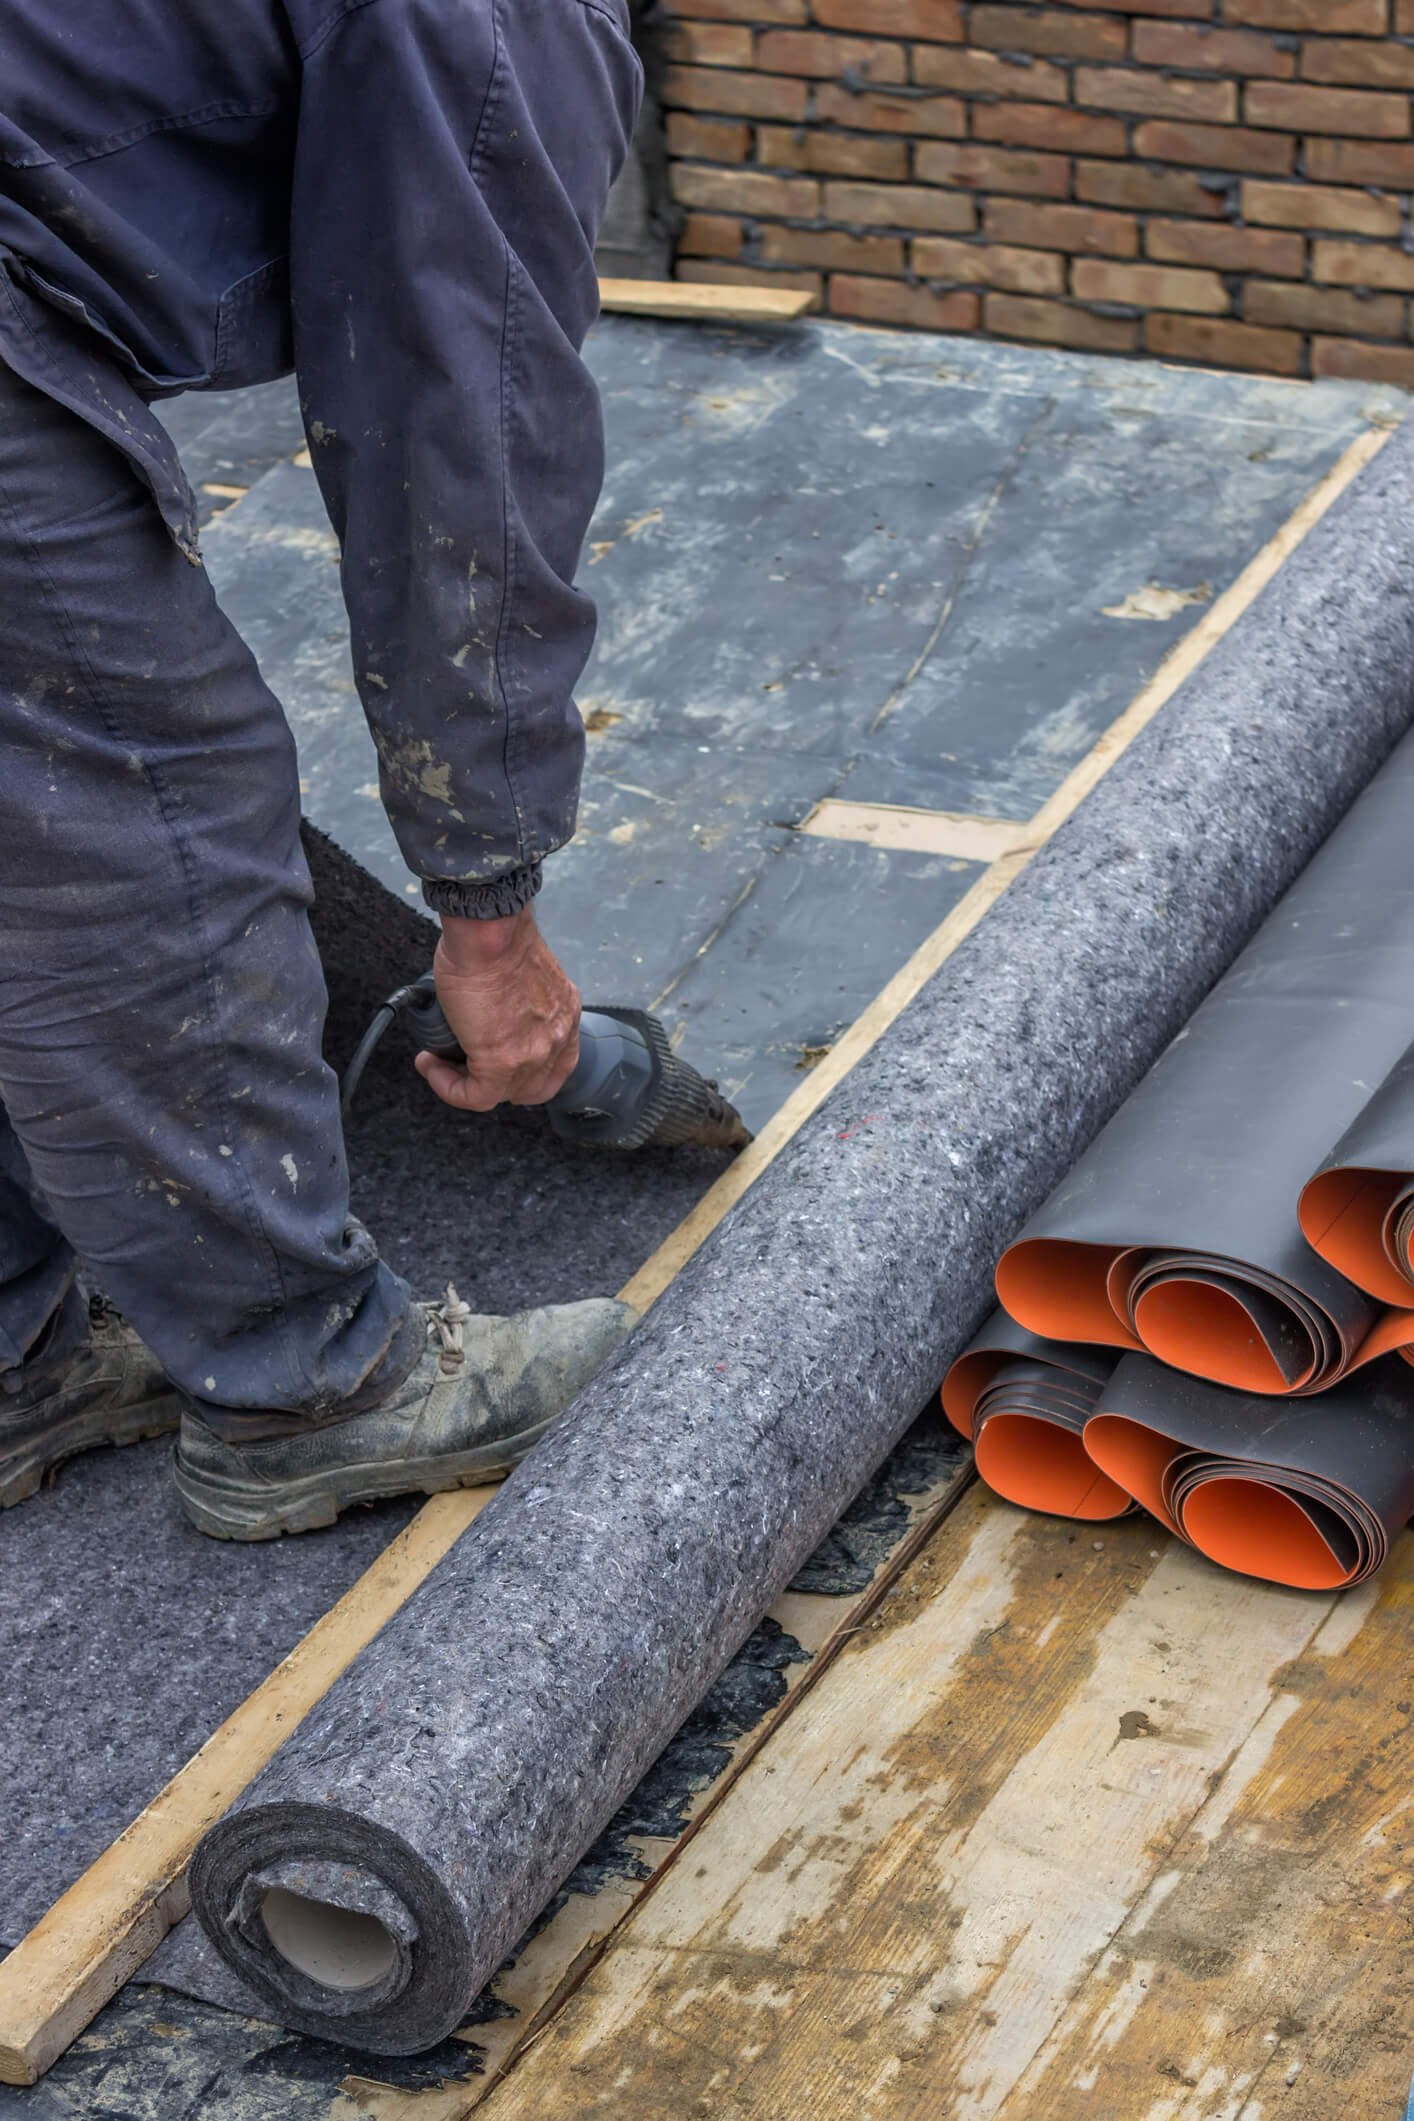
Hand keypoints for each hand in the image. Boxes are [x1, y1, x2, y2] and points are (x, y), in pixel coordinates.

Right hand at [415, 906, 580, 1111]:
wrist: (487, 930)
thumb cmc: (495, 935)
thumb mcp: (520, 968)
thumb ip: (515, 990)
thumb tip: (490, 997)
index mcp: (564, 1011)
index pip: (555, 1060)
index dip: (522, 1065)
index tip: (488, 1049)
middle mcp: (557, 1036)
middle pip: (533, 1085)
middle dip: (497, 1082)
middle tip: (466, 1065)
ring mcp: (533, 1054)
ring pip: (502, 1094)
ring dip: (467, 1083)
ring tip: (440, 1062)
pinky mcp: (502, 1063)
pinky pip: (475, 1096)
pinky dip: (448, 1087)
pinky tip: (430, 1065)